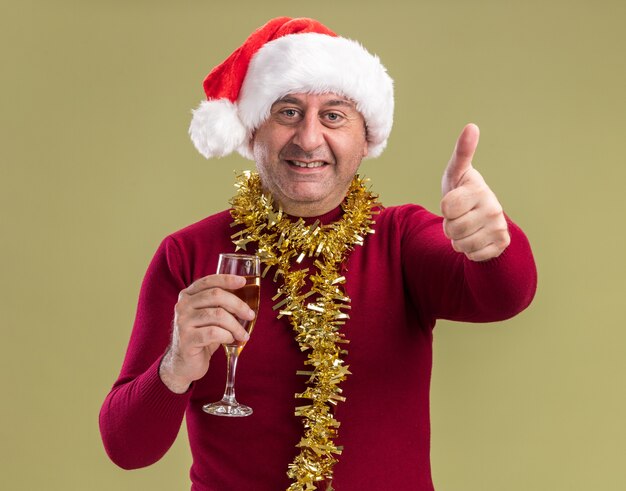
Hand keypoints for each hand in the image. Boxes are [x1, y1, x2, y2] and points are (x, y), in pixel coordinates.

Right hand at [159, 274, 254, 392]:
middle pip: (216, 295)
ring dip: (236, 325)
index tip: (243, 282)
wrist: (184, 363)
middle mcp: (183, 305)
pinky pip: (214, 332)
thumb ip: (220, 304)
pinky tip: (230, 340)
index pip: (208, 281)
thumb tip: (246, 295)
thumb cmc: (202, 336)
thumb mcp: (209, 316)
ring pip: (217, 315)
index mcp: (188, 295)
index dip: (227, 279)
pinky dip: (227, 335)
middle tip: (250, 315)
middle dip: (238, 304)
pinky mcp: (187, 339)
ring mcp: (183, 322)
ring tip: (243, 334)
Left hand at [440, 123, 509, 261]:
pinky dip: (469, 250)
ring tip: (466, 227)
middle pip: (452, 228)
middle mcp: (493, 209)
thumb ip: (462, 152)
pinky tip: (476, 238)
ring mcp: (498, 228)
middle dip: (450, 225)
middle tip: (460, 216)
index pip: (446, 207)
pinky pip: (472, 255)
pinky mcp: (501, 244)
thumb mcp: (457, 173)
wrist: (483, 218)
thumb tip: (471, 126)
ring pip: (460, 244)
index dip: (445, 208)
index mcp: (480, 190)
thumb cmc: (463, 191)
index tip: (454, 201)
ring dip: (458, 239)